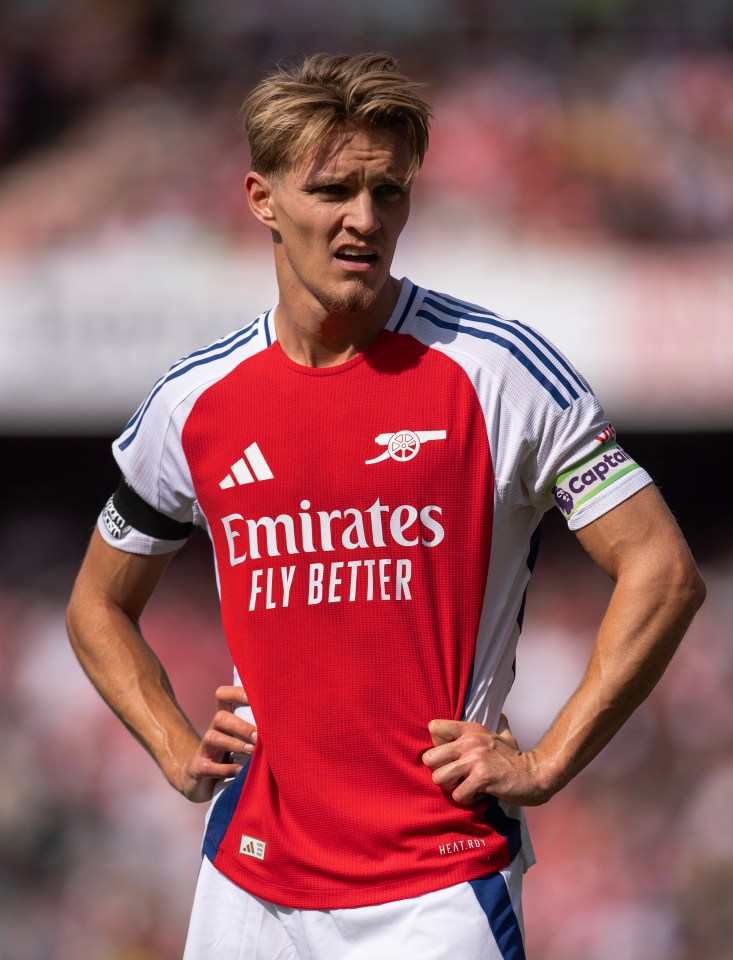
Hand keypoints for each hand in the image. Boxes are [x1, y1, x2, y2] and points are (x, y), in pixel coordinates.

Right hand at [179, 685, 256, 802]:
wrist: (198, 778)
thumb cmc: (229, 754)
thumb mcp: (240, 738)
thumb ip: (257, 730)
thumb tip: (287, 725)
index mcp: (224, 719)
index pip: (223, 695)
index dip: (237, 692)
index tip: (257, 697)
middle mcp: (213, 730)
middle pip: (220, 717)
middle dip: (241, 726)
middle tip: (259, 736)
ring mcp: (204, 749)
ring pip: (213, 738)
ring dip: (235, 744)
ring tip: (252, 751)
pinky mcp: (199, 768)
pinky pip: (209, 767)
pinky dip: (225, 770)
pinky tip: (240, 771)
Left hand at [422, 715, 550, 806]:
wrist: (536, 774)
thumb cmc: (516, 758)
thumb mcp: (502, 734)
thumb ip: (496, 724)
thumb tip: (501, 714)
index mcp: (470, 729)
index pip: (434, 727)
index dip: (436, 746)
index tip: (449, 757)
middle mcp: (470, 741)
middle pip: (429, 758)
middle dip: (439, 772)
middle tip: (455, 777)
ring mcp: (475, 759)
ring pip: (439, 778)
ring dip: (451, 788)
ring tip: (466, 787)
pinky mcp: (482, 778)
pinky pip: (458, 795)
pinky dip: (467, 799)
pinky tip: (479, 794)